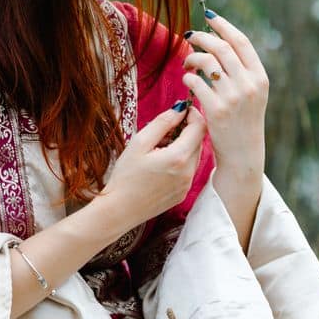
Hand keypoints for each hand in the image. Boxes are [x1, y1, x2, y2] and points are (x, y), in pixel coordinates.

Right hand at [99, 102, 207, 228]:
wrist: (119, 210)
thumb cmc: (125, 176)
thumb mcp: (140, 142)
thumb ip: (162, 122)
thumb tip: (180, 109)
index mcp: (179, 157)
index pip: (199, 127)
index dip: (194, 114)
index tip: (183, 109)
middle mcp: (188, 172)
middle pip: (199, 141)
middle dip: (186, 130)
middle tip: (164, 130)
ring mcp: (187, 184)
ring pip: (194, 155)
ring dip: (183, 145)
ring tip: (159, 148)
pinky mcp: (183, 193)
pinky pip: (189, 170)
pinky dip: (180, 161)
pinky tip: (161, 164)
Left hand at [181, 11, 267, 173]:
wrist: (243, 153)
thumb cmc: (244, 118)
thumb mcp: (253, 92)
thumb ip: (242, 70)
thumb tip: (220, 41)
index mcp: (260, 77)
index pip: (241, 42)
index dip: (224, 25)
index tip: (209, 16)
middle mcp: (249, 85)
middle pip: (222, 48)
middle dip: (202, 37)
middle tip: (190, 36)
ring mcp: (233, 98)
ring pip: (207, 62)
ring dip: (192, 57)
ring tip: (187, 62)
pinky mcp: (216, 110)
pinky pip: (196, 83)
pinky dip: (188, 77)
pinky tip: (187, 79)